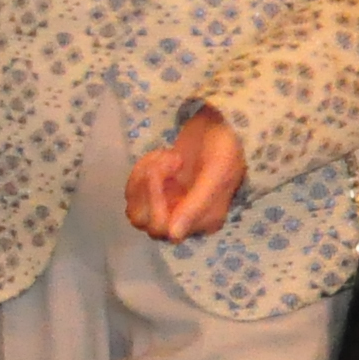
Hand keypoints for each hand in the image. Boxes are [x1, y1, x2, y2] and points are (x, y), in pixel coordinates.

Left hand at [122, 107, 246, 243]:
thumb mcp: (216, 172)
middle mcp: (186, 220)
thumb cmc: (224, 146)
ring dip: (143, 179)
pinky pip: (134, 194)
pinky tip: (161, 155)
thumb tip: (174, 236)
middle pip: (146, 223)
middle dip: (150, 187)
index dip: (156, 203)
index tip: (167, 167)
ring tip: (165, 156)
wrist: (219, 123)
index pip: (166, 230)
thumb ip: (197, 204)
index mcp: (206, 220)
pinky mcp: (156, 194)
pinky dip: (141, 171)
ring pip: (136, 211)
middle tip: (170, 158)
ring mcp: (170, 207)